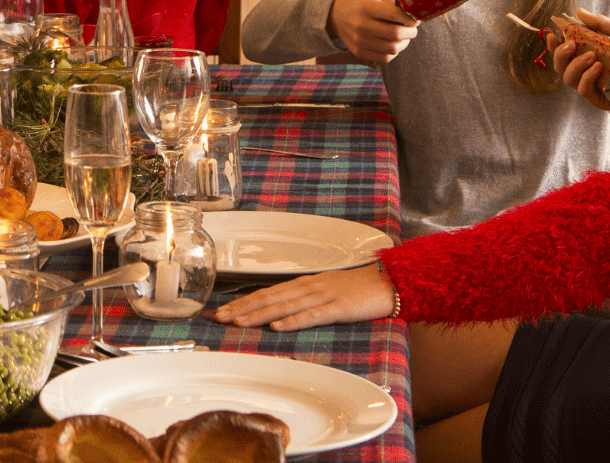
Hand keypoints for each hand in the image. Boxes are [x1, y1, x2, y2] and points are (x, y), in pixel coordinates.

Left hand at [214, 263, 394, 330]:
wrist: (390, 282)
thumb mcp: (328, 290)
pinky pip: (312, 315)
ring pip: (285, 305)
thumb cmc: (360, 288)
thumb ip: (306, 299)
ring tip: (239, 322)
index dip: (244, 301)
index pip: (268, 292)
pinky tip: (277, 327)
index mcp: (305, 283)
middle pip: (270, 297)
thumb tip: (282, 311)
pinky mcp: (339, 307)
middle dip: (243, 308)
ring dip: (260, 314)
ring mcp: (323, 295)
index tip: (225, 310)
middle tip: (219, 318)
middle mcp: (309, 287)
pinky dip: (293, 321)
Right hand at [328, 0, 418, 63]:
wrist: (334, 14)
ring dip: (404, 43)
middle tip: (412, 29)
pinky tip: (393, 43)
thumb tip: (413, 15)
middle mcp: (362, 25)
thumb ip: (393, 4)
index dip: (410, 18)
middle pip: (396, 34)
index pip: (395, 15)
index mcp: (367, 7)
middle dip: (411, 32)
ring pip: (392, 49)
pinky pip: (385, 58)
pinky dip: (393, 52)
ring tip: (404, 37)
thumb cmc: (359, 2)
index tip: (415, 18)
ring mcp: (360, 41)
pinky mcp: (359, 52)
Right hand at [550, 10, 609, 111]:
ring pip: (568, 78)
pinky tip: (597, 68)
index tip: (553, 34)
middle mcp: (587, 71)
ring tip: (590, 56)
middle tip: (570, 44)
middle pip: (561, 66)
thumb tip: (578, 11)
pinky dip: (587, 77)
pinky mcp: (599, 99)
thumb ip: (600, 23)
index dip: (554, 44)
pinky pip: (583, 89)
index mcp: (589, 55)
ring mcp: (592, 86)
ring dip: (575, 65)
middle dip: (560, 54)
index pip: (564, 52)